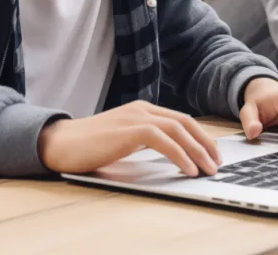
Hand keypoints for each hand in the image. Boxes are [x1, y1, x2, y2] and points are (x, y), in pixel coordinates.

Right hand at [38, 101, 221, 176]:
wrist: (60, 143)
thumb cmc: (90, 146)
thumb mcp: (123, 140)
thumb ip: (143, 141)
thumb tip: (169, 155)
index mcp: (143, 110)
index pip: (181, 120)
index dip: (200, 136)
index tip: (212, 154)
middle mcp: (143, 109)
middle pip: (185, 122)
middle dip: (205, 143)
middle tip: (217, 163)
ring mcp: (136, 117)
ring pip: (178, 129)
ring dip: (197, 150)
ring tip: (208, 169)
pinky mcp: (129, 130)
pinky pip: (163, 140)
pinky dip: (179, 154)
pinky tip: (187, 169)